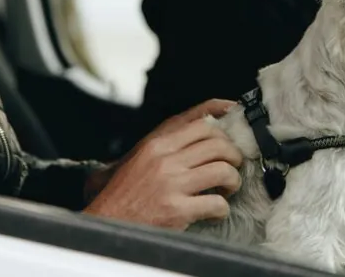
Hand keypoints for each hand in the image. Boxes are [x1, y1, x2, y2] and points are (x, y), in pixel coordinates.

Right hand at [84, 99, 240, 229]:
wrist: (107, 223)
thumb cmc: (125, 193)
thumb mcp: (142, 158)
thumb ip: (168, 145)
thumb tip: (202, 131)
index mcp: (157, 144)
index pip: (201, 121)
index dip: (225, 122)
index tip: (237, 122)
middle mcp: (165, 158)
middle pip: (217, 143)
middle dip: (233, 155)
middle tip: (233, 166)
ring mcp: (172, 183)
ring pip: (222, 169)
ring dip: (233, 180)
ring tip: (227, 188)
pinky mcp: (177, 209)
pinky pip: (216, 203)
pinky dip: (222, 208)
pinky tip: (215, 211)